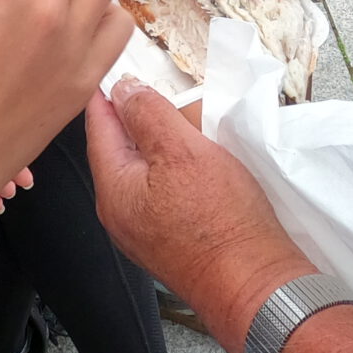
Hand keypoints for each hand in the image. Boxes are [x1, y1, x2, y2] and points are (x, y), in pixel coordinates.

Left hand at [85, 78, 314, 352]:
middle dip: (130, 118)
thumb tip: (123, 88)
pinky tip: (190, 162)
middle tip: (147, 85)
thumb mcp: (182, 151)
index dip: (106, 93)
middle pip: (116, 151)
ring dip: (153, 144)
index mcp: (112, 189)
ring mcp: (142, 232)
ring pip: (139, 172)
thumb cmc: (219, 219)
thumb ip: (147, 114)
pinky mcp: (168, 242)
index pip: (98, 127)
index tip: (111, 67)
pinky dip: (169, 170)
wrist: (254, 285)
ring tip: (173, 117)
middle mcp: (118, 214)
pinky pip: (158, 193)